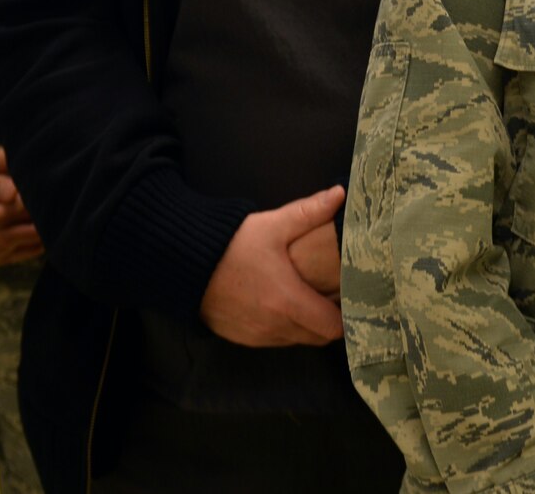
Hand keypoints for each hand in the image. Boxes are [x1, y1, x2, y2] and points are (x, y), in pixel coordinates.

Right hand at [201, 187, 345, 347]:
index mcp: (289, 302)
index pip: (332, 328)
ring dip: (306, 325)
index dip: (345, 315)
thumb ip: (309, 212)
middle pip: (317, 338)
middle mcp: (275, 327)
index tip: (348, 298)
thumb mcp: (273, 225)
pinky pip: (274, 340)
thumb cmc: (232, 245)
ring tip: (308, 298)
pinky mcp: (241, 338)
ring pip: (296, 340)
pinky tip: (281, 304)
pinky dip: (284, 329)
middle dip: (328, 320)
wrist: (185, 264)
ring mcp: (257, 336)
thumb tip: (340, 194)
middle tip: (331, 296)